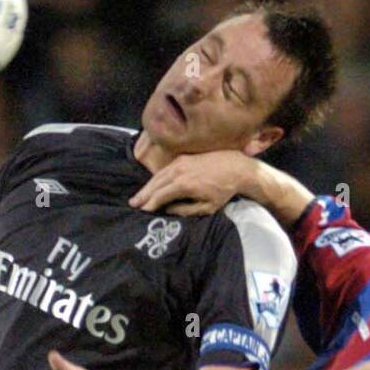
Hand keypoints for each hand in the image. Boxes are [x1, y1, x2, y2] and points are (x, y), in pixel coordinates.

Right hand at [129, 150, 253, 215]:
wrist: (236, 167)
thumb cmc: (223, 190)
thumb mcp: (207, 207)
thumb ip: (185, 210)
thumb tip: (168, 210)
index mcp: (184, 185)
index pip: (161, 195)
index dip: (150, 204)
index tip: (142, 212)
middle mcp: (179, 171)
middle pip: (156, 184)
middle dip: (144, 195)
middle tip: (133, 204)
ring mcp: (180, 162)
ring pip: (158, 175)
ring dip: (147, 186)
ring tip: (138, 196)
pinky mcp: (183, 157)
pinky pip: (165, 169)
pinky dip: (156, 178)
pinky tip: (152, 184)